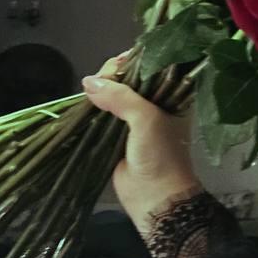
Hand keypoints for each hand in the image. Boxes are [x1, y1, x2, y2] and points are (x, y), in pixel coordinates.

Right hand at [82, 52, 202, 236]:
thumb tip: (89, 82)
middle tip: (102, 78)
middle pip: (130, 77)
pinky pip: (104, 112)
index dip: (135, 60)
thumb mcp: (146, 119)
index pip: (153, 66)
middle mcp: (155, 103)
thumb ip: (120, 97)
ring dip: (102, 88)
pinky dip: (94, 105)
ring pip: (115, 93)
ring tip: (91, 88)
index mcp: (172, 96)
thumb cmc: (160, 155)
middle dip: (113, 73)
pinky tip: (85, 99)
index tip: (118, 62)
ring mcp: (136, 118)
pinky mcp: (118, 133)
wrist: (155, 198)